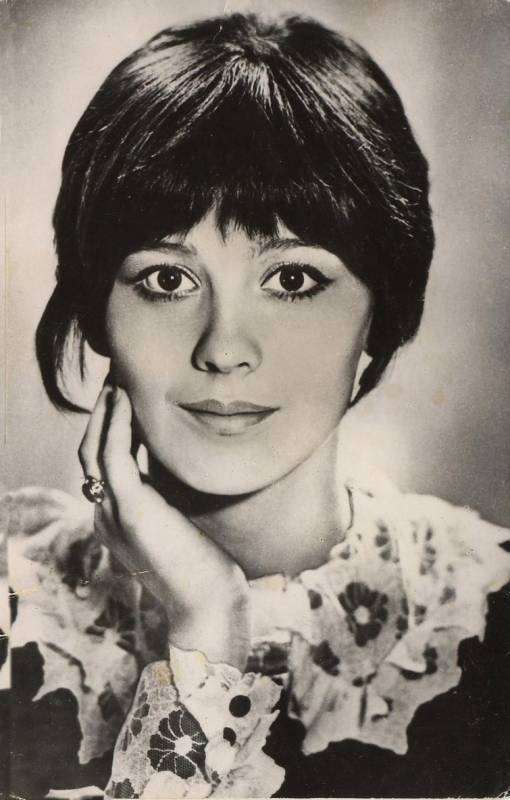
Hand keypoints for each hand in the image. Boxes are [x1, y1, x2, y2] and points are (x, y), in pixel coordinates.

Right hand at [78, 386, 250, 668]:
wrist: (210, 605)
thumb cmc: (207, 568)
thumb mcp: (184, 523)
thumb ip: (173, 496)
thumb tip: (185, 464)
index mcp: (118, 519)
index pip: (104, 465)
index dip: (111, 429)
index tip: (127, 399)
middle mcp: (107, 514)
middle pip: (92, 454)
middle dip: (102, 415)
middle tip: (117, 381)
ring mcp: (114, 513)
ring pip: (95, 451)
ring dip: (105, 413)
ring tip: (117, 382)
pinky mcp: (131, 511)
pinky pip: (114, 457)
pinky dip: (117, 425)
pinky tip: (126, 401)